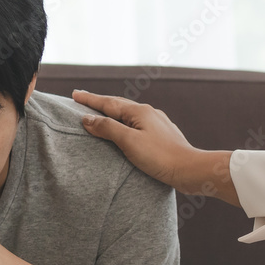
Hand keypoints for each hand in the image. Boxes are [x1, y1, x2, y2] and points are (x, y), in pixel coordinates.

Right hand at [73, 90, 200, 193]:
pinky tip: (126, 128)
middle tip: (83, 100)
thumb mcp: (129, 142)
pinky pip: (137, 124)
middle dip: (100, 103)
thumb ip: (107, 128)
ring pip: (129, 114)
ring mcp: (157, 123)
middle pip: (118, 105)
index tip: (75, 94)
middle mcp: (149, 113)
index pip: (108, 102)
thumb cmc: (160, 157)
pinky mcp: (162, 135)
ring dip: (113, 112)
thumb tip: (87, 119)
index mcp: (139, 112)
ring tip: (101, 113)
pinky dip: (124, 123)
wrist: (190, 170)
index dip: (90, 99)